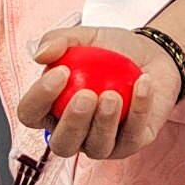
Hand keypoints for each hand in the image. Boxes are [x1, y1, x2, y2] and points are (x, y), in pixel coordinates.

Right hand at [17, 26, 182, 159]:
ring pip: (97, 147)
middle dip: (72, 123)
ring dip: (104, 123)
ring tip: (113, 95)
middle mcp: (74, 133)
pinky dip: (139, 111)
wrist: (152, 55)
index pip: (31, 114)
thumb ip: (58, 41)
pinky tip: (143, 84)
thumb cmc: (111, 51)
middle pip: (62, 143)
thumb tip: (40, 55)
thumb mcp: (84, 37)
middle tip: (86, 95)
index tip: (61, 72)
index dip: (39, 98)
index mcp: (51, 111)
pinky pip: (133, 135)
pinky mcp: (133, 142)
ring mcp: (103, 142)